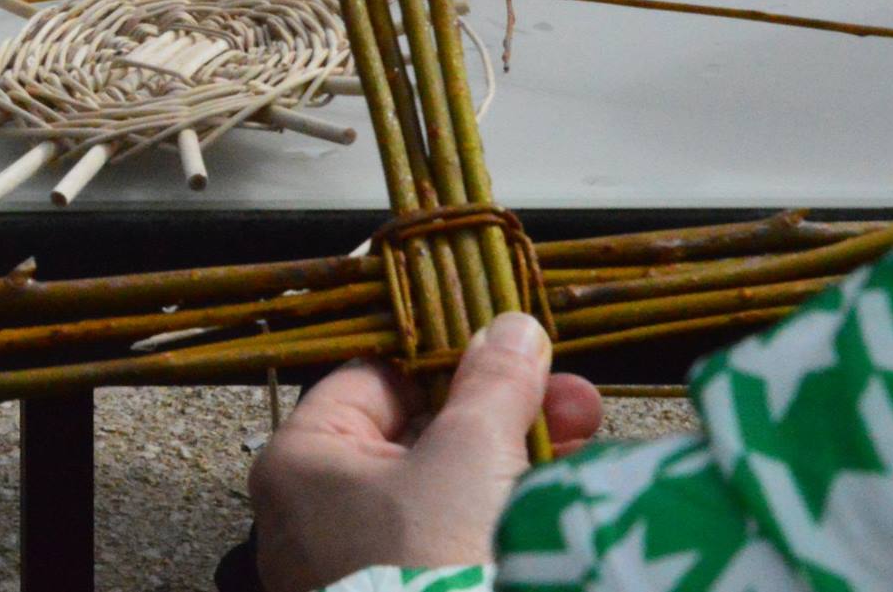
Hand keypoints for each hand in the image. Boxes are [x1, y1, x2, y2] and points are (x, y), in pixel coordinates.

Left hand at [248, 312, 603, 591]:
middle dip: (501, 413)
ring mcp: (353, 568)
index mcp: (302, 459)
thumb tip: (511, 325)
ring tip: (590, 440)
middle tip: (575, 399)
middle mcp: (313, 512)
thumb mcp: (471, 453)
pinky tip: (566, 499)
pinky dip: (500, 520)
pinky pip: (449, 544)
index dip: (447, 360)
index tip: (512, 352)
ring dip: (513, 463)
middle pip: (415, 436)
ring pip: (440, 492)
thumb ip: (492, 384)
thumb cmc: (433, 560)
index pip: (372, 380)